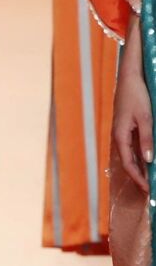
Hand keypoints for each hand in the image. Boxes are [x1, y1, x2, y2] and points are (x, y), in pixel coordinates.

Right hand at [114, 37, 153, 191]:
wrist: (129, 78)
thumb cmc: (136, 96)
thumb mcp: (145, 118)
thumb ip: (147, 139)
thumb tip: (148, 159)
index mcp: (120, 135)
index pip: (128, 164)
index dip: (138, 179)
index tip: (148, 190)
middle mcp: (119, 136)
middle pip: (128, 162)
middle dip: (138, 177)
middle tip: (150, 190)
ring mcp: (122, 132)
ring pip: (130, 155)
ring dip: (140, 168)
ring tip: (150, 179)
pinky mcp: (127, 127)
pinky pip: (132, 147)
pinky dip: (140, 157)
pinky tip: (148, 161)